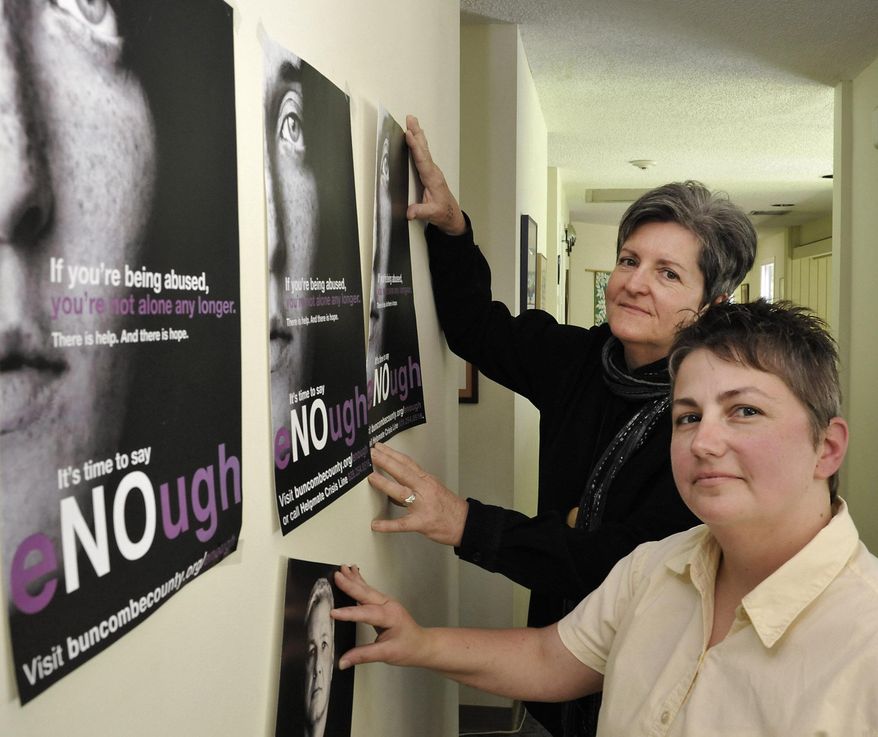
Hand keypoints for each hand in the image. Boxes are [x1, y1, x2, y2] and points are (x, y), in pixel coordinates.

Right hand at [331, 564, 427, 669]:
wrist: (421, 645)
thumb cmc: (408, 648)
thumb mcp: (386, 654)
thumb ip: (363, 656)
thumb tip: (343, 661)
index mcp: (390, 617)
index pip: (366, 613)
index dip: (349, 613)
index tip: (334, 612)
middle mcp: (388, 606)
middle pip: (366, 594)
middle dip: (351, 584)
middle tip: (337, 575)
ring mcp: (386, 603)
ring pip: (367, 589)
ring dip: (354, 579)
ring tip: (342, 569)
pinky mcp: (383, 604)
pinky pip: (369, 591)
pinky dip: (360, 583)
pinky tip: (353, 575)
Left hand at [369, 443, 468, 546]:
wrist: (466, 523)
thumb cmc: (449, 507)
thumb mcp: (434, 488)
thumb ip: (415, 484)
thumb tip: (396, 482)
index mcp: (427, 480)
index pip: (407, 462)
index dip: (392, 453)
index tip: (379, 447)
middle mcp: (424, 489)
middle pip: (403, 472)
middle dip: (385, 461)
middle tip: (370, 454)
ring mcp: (423, 506)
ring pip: (401, 492)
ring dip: (385, 484)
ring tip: (370, 478)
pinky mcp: (422, 523)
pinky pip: (402, 524)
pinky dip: (388, 525)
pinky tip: (376, 524)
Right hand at [405, 115, 466, 235]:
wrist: (451, 215)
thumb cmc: (443, 212)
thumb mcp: (432, 214)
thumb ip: (420, 211)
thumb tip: (409, 212)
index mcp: (432, 179)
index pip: (422, 160)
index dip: (415, 147)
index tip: (409, 134)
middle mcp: (433, 172)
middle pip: (423, 149)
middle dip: (417, 133)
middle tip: (410, 118)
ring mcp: (432, 170)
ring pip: (424, 149)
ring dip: (418, 134)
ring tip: (412, 121)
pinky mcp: (430, 171)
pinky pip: (424, 153)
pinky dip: (419, 143)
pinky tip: (416, 136)